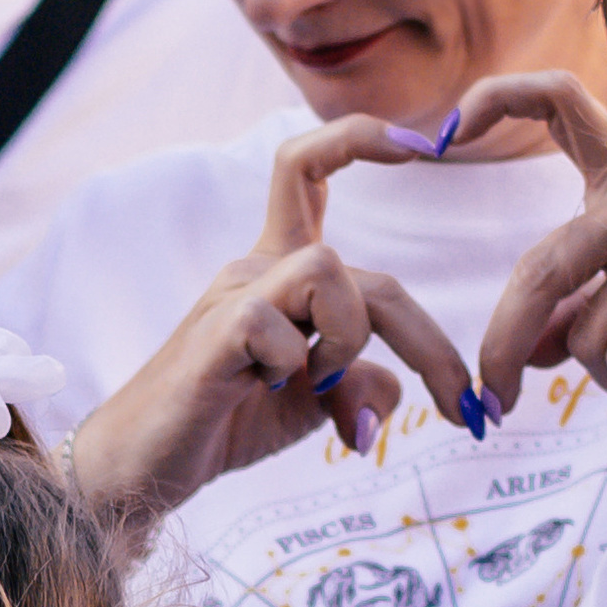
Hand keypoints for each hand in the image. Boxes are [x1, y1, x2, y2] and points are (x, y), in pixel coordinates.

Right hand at [67, 117, 479, 526]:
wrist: (145, 469)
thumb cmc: (227, 424)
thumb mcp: (317, 405)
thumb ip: (363, 385)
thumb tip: (394, 392)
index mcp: (279, 269)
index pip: (308, 169)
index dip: (359, 138)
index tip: (420, 144)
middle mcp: (256, 268)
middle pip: (358, 267)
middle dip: (429, 345)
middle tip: (461, 410)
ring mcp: (231, 296)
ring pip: (327, 269)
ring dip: (349, 338)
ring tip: (324, 388)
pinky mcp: (213, 335)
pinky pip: (276, 324)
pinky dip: (295, 367)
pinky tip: (269, 393)